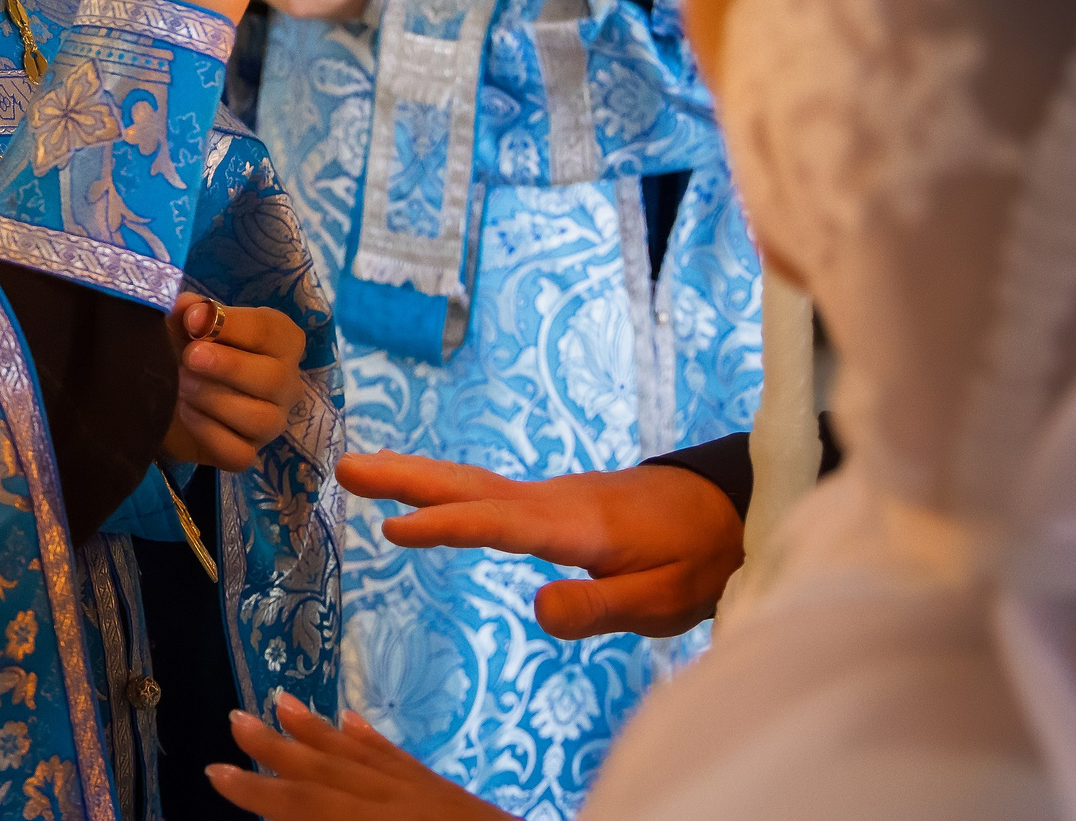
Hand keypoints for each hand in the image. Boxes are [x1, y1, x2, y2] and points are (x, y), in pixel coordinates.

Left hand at [160, 294, 306, 471]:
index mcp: (282, 340)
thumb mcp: (188, 322)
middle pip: (274, 378)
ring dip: (214, 399)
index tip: (192, 321)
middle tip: (189, 358)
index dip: (229, 325)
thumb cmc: (192, 344)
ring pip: (261, 419)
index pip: (269, 331)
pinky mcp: (250, 453)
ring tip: (181, 384)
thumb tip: (188, 309)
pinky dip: (208, 433)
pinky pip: (239, 453)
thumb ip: (190, 312)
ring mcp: (273, 422)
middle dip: (227, 366)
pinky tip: (185, 412)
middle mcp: (287, 383)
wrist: (170, 389)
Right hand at [207, 693, 508, 820]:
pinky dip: (370, 739)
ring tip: (281, 701)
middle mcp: (394, 803)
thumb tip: (292, 817)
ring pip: (361, 755)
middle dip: (277, 747)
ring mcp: (423, 792)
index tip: (216, 770)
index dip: (257, 792)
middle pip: (327, 772)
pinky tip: (350, 720)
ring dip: (317, 731)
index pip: (306, 807)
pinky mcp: (446, 790)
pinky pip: (400, 758)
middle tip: (236, 716)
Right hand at [338, 451, 744, 638]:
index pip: (500, 525)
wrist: (728, 509)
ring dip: (415, 477)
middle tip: (346, 467)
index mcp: (577, 525)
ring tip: (359, 471)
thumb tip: (536, 608)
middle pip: (470, 486)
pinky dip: (443, 487)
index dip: (448, 528)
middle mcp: (553, 502)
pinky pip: (484, 493)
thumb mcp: (665, 599)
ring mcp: (550, 498)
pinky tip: (422, 495)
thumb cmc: (701, 558)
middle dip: (407, 477)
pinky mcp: (551, 505)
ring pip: (472, 484)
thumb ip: (601, 605)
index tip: (394, 529)